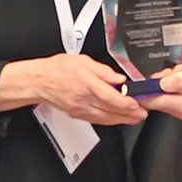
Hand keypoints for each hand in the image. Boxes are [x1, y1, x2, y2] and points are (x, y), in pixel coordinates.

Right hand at [0, 53, 146, 125]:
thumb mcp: (83, 61)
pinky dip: (109, 120)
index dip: (125, 102)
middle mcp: (83, 99)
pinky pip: (96, 120)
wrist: (39, 82)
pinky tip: (117, 119)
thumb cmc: (58, 69)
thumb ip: (103, 71)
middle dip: (128, 114)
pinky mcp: (77, 115)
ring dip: (121, 120)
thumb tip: (119, 78)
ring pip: (104, 118)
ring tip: (134, 118)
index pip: (110, 96)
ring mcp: (80, 109)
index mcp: (86, 83)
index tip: (137, 103)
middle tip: (142, 114)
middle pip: (110, 110)